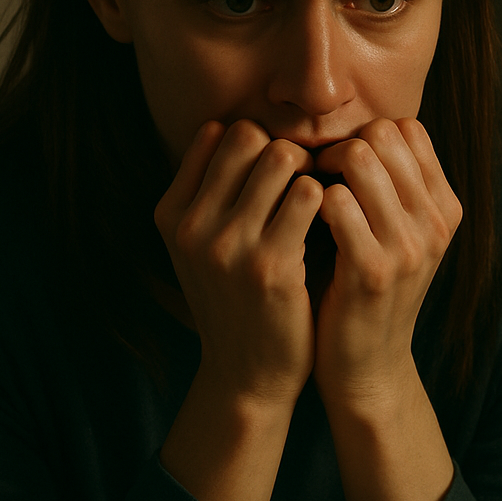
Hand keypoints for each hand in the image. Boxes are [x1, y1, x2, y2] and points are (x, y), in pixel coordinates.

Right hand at [154, 120, 323, 407]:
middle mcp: (191, 224)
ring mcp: (228, 245)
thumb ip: (208, 192)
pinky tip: (331, 219)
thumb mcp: (199, 247)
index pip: (219, 132)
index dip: (258, 142)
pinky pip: (309, 194)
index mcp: (170, 212)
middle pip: (249, 135)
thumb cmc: (234, 299)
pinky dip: (326, 197)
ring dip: (308, 169)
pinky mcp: (270, 266)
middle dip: (284, 149)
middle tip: (305, 178)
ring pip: (281, 156)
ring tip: (318, 197)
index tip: (280, 167)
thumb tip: (231, 125)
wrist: (247, 375)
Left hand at [311, 118, 462, 408]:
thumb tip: (357, 128)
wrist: (367, 367)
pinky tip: (297, 221)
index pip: (407, 129)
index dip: (365, 135)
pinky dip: (308, 200)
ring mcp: (408, 247)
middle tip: (313, 175)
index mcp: (445, 207)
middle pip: (383, 134)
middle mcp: (436, 222)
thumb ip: (392, 187)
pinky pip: (335, 202)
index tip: (336, 163)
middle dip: (339, 145)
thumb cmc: (368, 288)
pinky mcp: (371, 271)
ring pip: (359, 158)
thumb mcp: (399, 237)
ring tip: (303, 194)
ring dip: (320, 168)